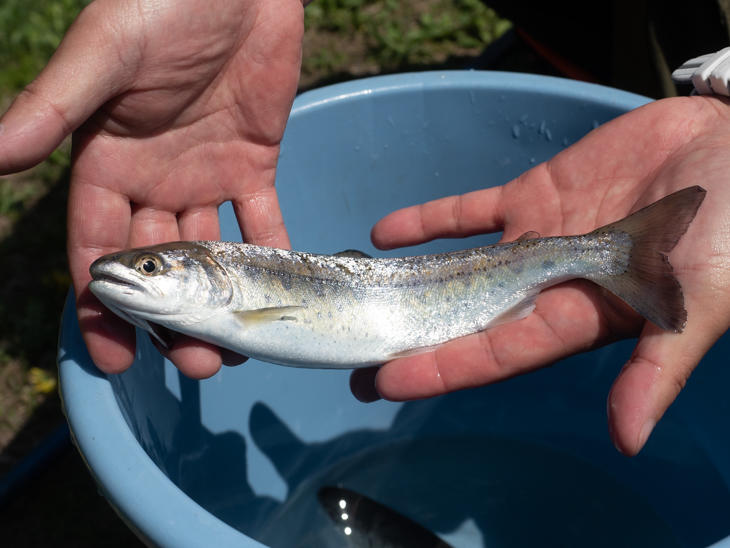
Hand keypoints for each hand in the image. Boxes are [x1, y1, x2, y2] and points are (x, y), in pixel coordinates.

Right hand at [0, 0, 304, 377]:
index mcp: (107, 161)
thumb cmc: (164, 2)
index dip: (104, 305)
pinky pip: (263, 219)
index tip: (114, 358)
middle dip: (171, 319)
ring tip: (233, 350)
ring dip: (221, 302)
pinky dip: (271, 256)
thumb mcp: (105, 53)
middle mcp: (153, 178)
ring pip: (210, 254)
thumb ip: (57, 106)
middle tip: (195, 366)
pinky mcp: (254, 161)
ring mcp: (205, 174)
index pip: (99, 248)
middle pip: (159, 267)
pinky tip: (279, 295)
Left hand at [354, 95, 729, 455]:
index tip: (386, 382)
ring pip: (458, 267)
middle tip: (356, 360)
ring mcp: (533, 239)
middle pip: (464, 318)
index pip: (495, 352)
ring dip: (410, 283)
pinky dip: (429, 221)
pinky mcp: (533, 196)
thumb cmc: (729, 230)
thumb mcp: (695, 303)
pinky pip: (470, 211)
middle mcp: (546, 286)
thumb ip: (657, 367)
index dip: (441, 368)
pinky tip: (383, 233)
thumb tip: (627, 439)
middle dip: (413, 339)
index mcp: (579, 318)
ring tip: (360, 300)